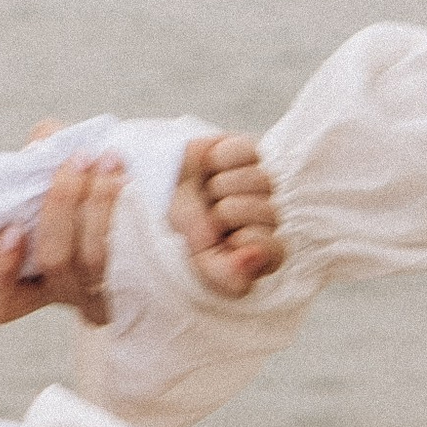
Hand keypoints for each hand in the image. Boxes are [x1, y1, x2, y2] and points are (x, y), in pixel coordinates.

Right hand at [0, 152, 126, 325]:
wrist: (149, 212)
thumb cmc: (83, 196)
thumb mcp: (52, 179)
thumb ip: (39, 158)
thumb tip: (44, 138)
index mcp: (27, 285)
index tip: (12, 229)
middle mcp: (63, 294)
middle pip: (55, 262)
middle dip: (63, 204)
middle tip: (78, 158)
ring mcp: (103, 295)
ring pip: (95, 258)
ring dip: (100, 200)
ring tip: (109, 158)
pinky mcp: (142, 285)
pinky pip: (134, 257)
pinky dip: (128, 212)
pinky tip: (130, 179)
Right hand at [171, 131, 284, 299]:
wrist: (152, 188)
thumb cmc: (181, 228)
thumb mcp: (197, 257)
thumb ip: (226, 272)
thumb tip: (255, 258)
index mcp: (257, 250)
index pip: (274, 250)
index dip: (246, 241)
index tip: (222, 240)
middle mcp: (264, 218)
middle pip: (271, 214)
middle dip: (230, 213)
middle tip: (210, 213)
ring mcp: (259, 185)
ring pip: (262, 182)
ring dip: (223, 185)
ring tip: (207, 191)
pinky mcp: (249, 154)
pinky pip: (249, 153)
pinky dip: (222, 159)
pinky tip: (211, 167)